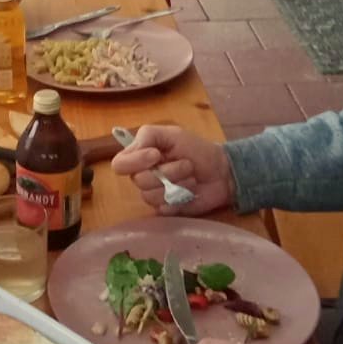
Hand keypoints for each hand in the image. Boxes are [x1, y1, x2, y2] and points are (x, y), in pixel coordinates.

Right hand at [110, 125, 233, 214]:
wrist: (222, 172)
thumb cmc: (197, 149)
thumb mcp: (173, 134)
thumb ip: (148, 135)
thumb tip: (137, 151)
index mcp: (140, 156)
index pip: (119, 164)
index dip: (135, 161)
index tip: (156, 155)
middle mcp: (143, 176)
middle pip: (138, 181)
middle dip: (167, 172)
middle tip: (186, 165)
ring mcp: (154, 194)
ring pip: (151, 196)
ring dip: (177, 184)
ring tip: (191, 178)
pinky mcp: (167, 209)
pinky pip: (163, 209)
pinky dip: (179, 199)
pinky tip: (190, 193)